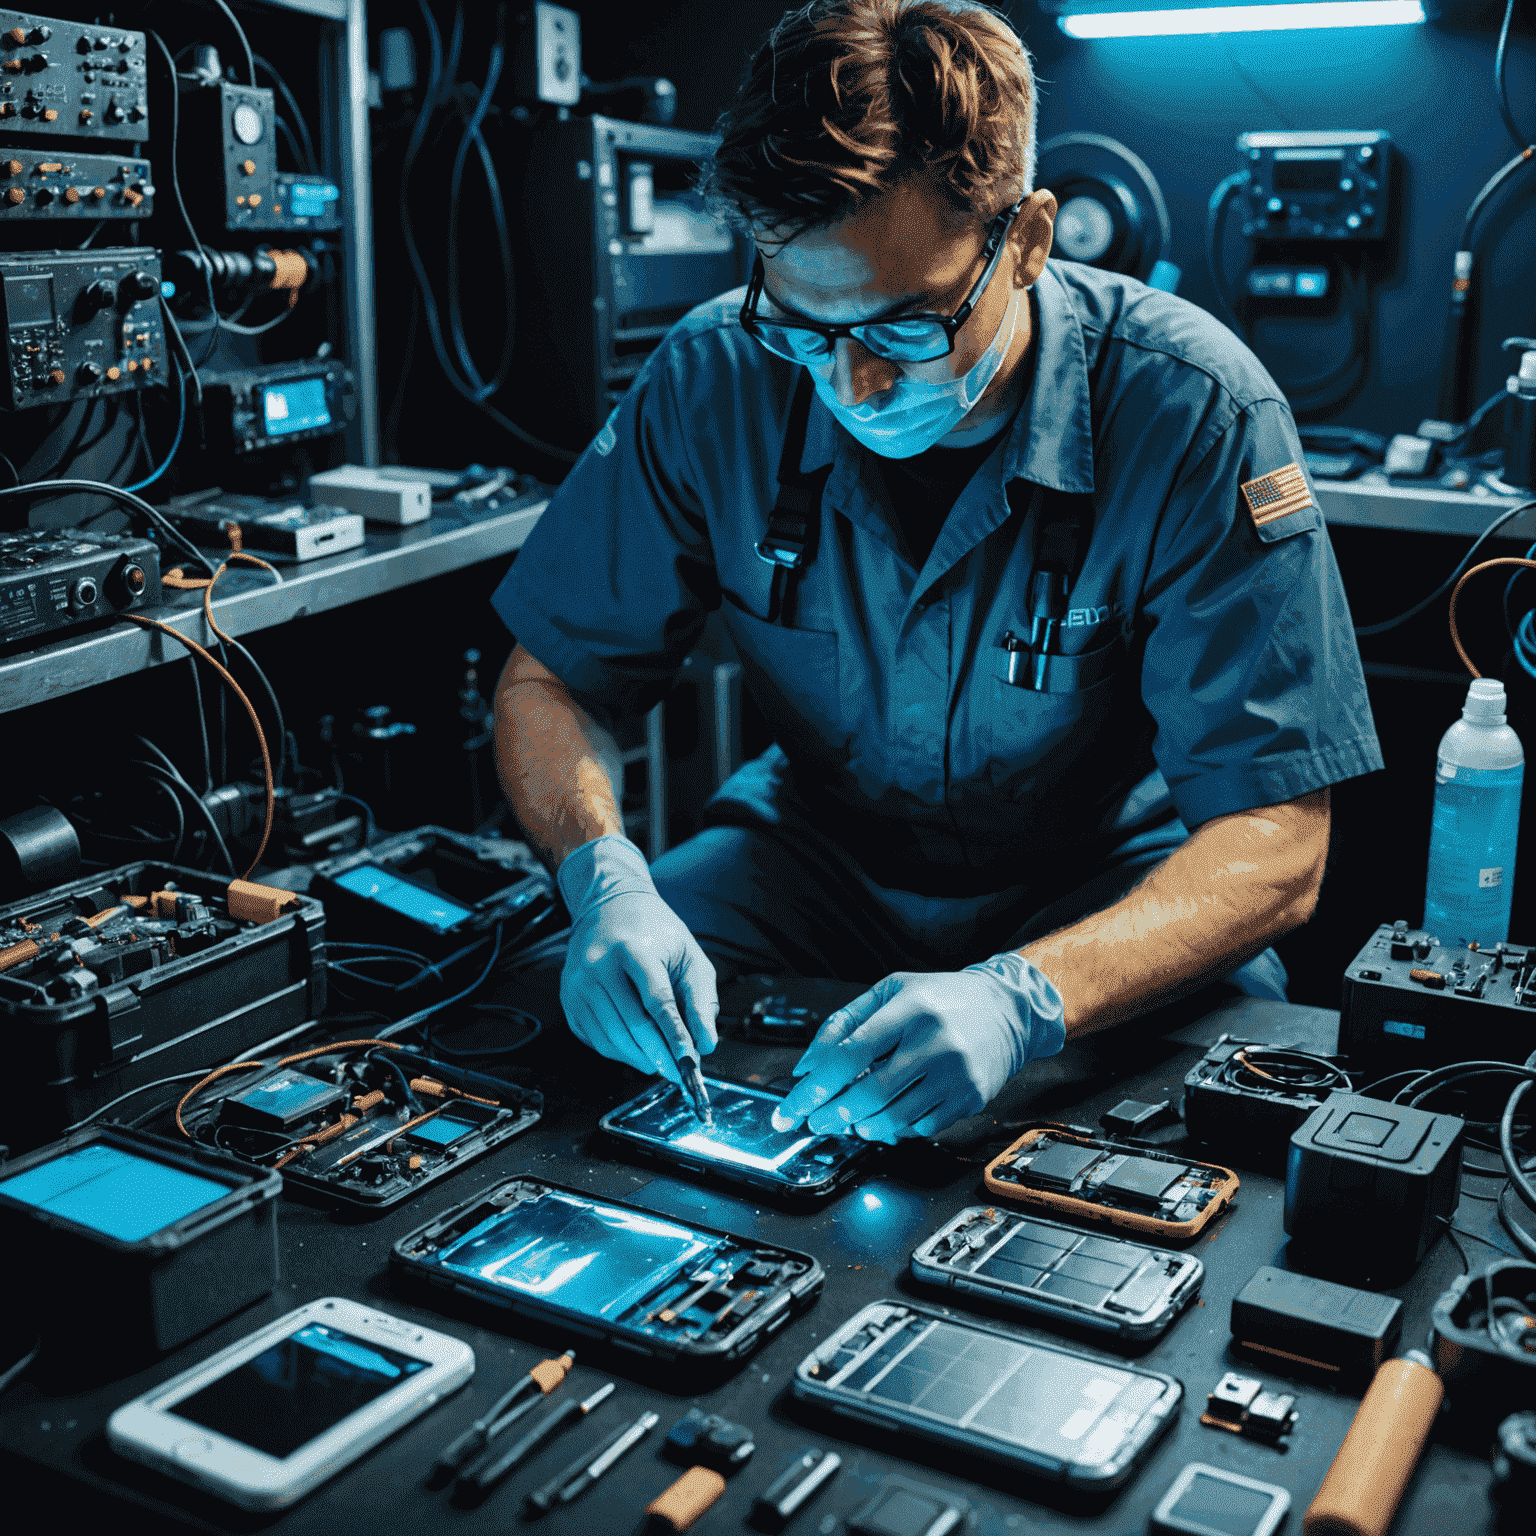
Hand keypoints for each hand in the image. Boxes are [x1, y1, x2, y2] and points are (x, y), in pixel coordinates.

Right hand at [556, 835, 717, 1082]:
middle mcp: (599, 966)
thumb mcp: (688, 955)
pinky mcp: (569, 999)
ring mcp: (579, 984)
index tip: (689, 1061)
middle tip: (678, 1070)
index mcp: (633, 949)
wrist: (608, 906)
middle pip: (633, 1024)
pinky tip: (638, 1050)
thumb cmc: (653, 930)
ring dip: (641, 1057)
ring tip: (662, 1061)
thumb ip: (700, 999)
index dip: (675, 1036)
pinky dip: (620, 1052)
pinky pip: (596, 1039)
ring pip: (612, 1038)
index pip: (657, 1002)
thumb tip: (705, 1042)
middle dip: (660, 1054)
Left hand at [770, 954, 1063, 1142]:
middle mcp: (934, 1040)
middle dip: (831, 1115)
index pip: (849, 1054)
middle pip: (869, 1093)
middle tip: (815, 1121)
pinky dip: (894, 1130)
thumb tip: (806, 1067)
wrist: (1006, 1009)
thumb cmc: (940, 999)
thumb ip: (843, 1024)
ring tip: (848, 1119)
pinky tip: (884, 1118)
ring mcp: (955, 1073)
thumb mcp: (889, 992)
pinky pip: (921, 1128)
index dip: (813, 1088)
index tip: (790, 1109)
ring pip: (894, 1118)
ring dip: (861, 1126)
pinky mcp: (970, 1098)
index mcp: (909, 1008)